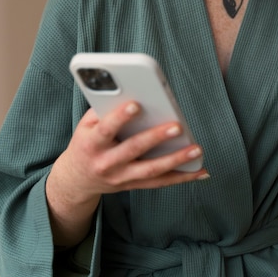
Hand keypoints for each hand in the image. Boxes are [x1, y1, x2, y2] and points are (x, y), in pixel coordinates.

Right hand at [50, 101, 206, 204]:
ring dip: (176, 160)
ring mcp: (120, 178)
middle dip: (156, 138)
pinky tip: (201, 171)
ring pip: (151, 171)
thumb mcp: (85, 125)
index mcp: (91, 144)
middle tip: (177, 126)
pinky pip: (160, 183)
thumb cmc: (86, 143)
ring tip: (196, 149)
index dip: (120, 117)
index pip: (106, 130)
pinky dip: (182, 177)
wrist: (76, 180)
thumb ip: (103, 110)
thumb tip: (130, 91)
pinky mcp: (133, 185)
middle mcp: (106, 164)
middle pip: (133, 150)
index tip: (136, 104)